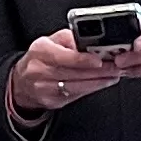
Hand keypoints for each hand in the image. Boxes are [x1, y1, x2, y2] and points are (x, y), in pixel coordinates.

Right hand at [7, 29, 131, 119]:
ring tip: (114, 75)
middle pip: (74, 73)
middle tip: (116, 67)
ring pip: (77, 86)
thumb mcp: (53, 41)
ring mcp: (44, 88)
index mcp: (41, 50)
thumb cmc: (42, 57)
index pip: (64, 56)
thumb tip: (94, 40)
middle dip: (99, 71)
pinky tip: (103, 83)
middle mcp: (40, 70)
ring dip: (99, 81)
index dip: (83, 59)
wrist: (23, 80)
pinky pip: (76, 96)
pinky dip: (92, 88)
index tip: (100, 60)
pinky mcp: (52, 101)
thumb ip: (72, 39)